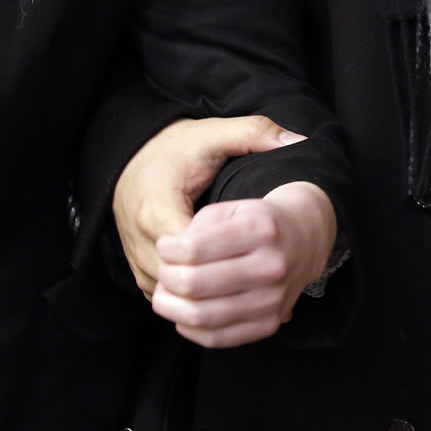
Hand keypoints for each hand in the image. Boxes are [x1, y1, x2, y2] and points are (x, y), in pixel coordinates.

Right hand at [113, 116, 305, 297]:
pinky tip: (222, 285)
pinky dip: (192, 296)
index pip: (194, 253)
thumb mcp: (214, 135)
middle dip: (221, 280)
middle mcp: (142, 238)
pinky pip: (165, 294)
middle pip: (183, 280)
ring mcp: (136, 257)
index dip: (227, 256)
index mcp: (159, 207)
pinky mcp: (139, 268)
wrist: (134, 158)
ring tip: (245, 279)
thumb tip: (297, 139)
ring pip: (174, 292)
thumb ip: (254, 135)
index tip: (255, 248)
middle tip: (257, 270)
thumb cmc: (177, 149)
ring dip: (208, 292)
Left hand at [152, 181, 336, 347]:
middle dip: (166, 278)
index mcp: (259, 230)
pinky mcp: (271, 323)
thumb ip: (195, 231)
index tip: (166, 247)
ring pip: (201, 316)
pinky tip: (185, 313)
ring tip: (167, 294)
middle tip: (165, 271)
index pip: (193, 249)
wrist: (306, 239)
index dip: (167, 250)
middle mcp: (271, 266)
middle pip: (193, 284)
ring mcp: (274, 299)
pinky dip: (189, 329)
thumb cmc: (258, 224)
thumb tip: (166, 264)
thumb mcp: (229, 210)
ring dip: (170, 307)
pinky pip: (217, 338)